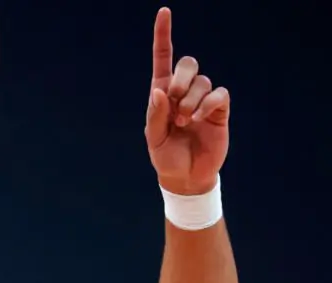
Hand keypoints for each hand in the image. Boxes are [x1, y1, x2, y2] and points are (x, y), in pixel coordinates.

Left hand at [145, 8, 229, 195]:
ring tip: (184, 122)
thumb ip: (156, 114)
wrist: (185, 176)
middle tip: (173, 101)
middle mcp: (183, 92)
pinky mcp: (219, 110)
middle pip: (188, 63)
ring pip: (202, 81)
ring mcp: (203, 99)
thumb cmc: (166, 156)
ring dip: (191, 100)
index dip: (163, 34)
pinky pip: (218, 94)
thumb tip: (160, 90)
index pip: (162, 58)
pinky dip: (206, 105)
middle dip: (180, 78)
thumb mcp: (153, 137)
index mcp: (162, 94)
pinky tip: (197, 120)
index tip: (164, 11)